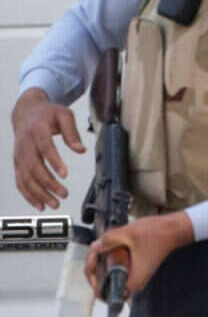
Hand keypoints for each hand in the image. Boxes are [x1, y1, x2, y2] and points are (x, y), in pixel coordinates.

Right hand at [11, 87, 83, 210]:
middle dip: (48, 183)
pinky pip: (20, 181)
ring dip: (39, 193)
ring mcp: (19, 156)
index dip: (54, 161)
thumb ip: (72, 132)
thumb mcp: (64, 115)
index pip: (45, 147)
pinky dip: (28, 195)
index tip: (65, 174)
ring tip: (55, 203)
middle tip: (63, 194)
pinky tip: (40, 204)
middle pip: (34, 167)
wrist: (26, 112)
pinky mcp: (18, 164)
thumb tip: (81, 149)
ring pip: (26, 178)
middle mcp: (25, 145)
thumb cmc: (47, 114)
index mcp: (37, 130)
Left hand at [86, 212, 193, 296]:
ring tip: (100, 249)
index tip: (93, 259)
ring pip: (110, 279)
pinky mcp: (136, 271)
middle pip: (104, 286)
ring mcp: (135, 278)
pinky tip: (108, 250)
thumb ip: (108, 240)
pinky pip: (117, 273)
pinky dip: (109, 263)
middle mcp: (134, 284)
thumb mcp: (128, 233)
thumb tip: (94, 247)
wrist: (174, 230)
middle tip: (95, 250)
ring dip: (101, 266)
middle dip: (95, 269)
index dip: (92, 276)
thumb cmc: (157, 234)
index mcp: (132, 281)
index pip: (102, 291)